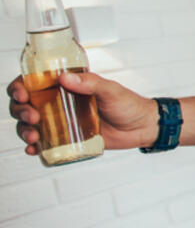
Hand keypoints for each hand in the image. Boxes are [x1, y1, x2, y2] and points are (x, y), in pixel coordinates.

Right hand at [9, 72, 158, 155]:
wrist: (142, 127)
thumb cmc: (128, 104)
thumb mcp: (110, 90)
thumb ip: (90, 83)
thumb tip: (66, 77)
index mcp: (67, 85)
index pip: (34, 82)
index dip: (20, 86)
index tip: (22, 94)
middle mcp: (59, 101)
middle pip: (26, 104)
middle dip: (20, 110)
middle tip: (33, 117)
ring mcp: (62, 121)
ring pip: (31, 124)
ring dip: (24, 130)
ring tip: (33, 137)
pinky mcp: (68, 138)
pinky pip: (44, 142)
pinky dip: (34, 147)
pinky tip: (34, 150)